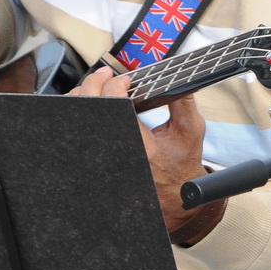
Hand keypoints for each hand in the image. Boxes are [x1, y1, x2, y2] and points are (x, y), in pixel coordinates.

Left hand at [73, 67, 224, 242]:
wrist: (174, 194)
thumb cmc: (181, 166)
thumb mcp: (190, 130)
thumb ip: (183, 101)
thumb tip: (174, 79)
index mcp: (142, 146)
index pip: (116, 105)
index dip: (117, 85)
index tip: (125, 80)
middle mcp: (118, 153)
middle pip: (91, 108)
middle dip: (94, 83)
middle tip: (105, 75)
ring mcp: (104, 159)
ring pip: (80, 118)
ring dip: (85, 96)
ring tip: (96, 87)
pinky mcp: (100, 160)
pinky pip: (82, 133)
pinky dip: (84, 113)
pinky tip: (92, 106)